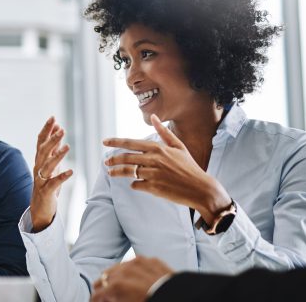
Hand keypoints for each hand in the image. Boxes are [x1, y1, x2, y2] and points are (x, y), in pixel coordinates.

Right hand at [30, 116, 71, 232]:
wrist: (40, 208)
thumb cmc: (47, 184)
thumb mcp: (51, 164)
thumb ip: (54, 148)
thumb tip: (58, 130)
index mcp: (39, 160)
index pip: (41, 141)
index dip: (46, 130)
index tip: (53, 118)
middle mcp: (38, 168)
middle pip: (43, 151)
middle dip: (52, 139)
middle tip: (62, 129)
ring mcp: (41, 180)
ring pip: (47, 166)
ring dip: (57, 155)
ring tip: (67, 146)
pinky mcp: (46, 191)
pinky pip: (53, 183)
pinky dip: (62, 177)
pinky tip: (71, 172)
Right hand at [91, 257, 172, 301]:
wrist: (181, 297)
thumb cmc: (154, 301)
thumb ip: (115, 300)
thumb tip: (107, 299)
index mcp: (118, 285)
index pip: (98, 293)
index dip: (95, 299)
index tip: (95, 301)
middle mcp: (125, 270)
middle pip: (105, 277)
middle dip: (102, 286)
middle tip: (103, 295)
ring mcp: (138, 263)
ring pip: (118, 267)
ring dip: (115, 276)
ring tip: (117, 285)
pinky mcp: (150, 260)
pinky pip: (135, 263)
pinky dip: (132, 270)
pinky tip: (134, 277)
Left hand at [103, 114, 231, 223]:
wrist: (201, 188)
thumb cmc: (189, 167)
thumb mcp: (178, 146)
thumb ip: (163, 132)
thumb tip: (153, 116)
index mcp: (158, 148)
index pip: (131, 143)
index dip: (115, 142)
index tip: (105, 142)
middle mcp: (154, 159)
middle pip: (126, 157)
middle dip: (113, 159)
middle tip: (106, 162)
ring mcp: (153, 174)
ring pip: (128, 172)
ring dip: (117, 172)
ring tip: (111, 173)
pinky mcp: (154, 188)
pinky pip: (136, 185)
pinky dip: (134, 184)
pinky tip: (134, 184)